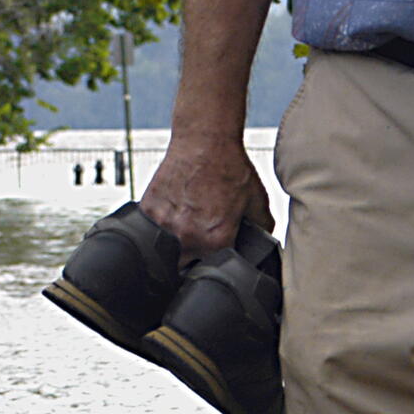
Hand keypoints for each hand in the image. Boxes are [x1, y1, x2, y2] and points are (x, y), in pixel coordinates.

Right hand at [140, 134, 273, 262]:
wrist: (205, 139)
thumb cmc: (231, 168)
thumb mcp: (258, 203)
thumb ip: (263, 231)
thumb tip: (264, 250)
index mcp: (216, 240)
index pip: (212, 274)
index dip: (215, 272)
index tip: (215, 265)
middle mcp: (188, 237)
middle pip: (184, 270)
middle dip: (191, 266)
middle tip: (199, 250)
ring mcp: (164, 224)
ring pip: (164, 255)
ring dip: (173, 250)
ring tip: (185, 234)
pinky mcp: (148, 210)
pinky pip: (150, 232)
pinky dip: (159, 230)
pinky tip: (172, 218)